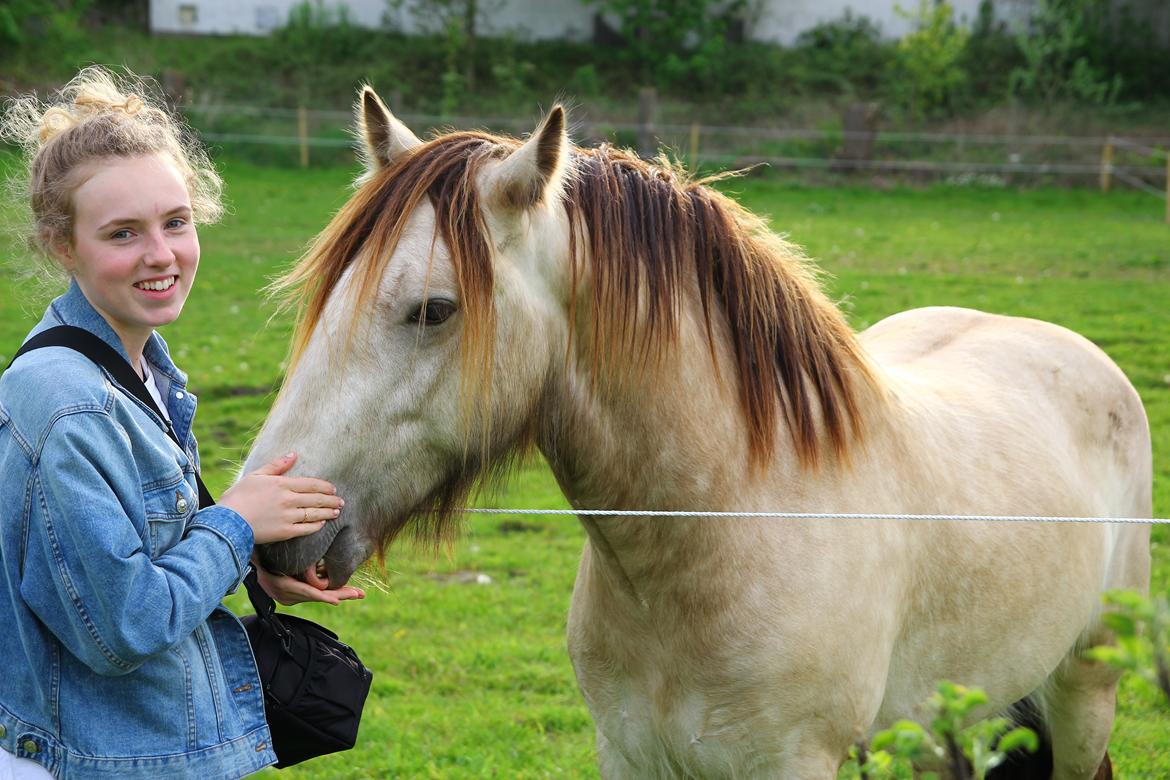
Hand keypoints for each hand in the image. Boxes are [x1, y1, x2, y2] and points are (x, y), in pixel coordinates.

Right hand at [220, 452, 343, 544]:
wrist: (227, 522)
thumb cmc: (238, 497)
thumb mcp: (255, 475)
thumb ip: (276, 465)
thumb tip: (293, 454)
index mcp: (282, 484)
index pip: (311, 484)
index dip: (325, 487)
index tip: (333, 489)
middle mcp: (288, 500)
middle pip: (316, 499)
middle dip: (331, 500)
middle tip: (341, 502)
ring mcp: (288, 516)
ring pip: (314, 513)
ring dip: (327, 512)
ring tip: (336, 512)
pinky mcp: (284, 532)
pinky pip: (306, 529)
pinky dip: (316, 526)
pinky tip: (322, 524)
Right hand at [253, 559, 365, 605]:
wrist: (248, 561)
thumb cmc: (260, 553)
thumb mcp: (272, 555)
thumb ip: (286, 560)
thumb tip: (300, 561)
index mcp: (282, 585)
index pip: (305, 592)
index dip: (322, 596)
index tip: (336, 601)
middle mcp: (287, 594)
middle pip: (316, 596)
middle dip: (339, 595)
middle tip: (358, 594)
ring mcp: (289, 597)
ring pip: (317, 596)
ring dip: (337, 594)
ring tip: (357, 593)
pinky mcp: (292, 595)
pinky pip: (313, 593)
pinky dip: (328, 591)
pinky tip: (344, 591)